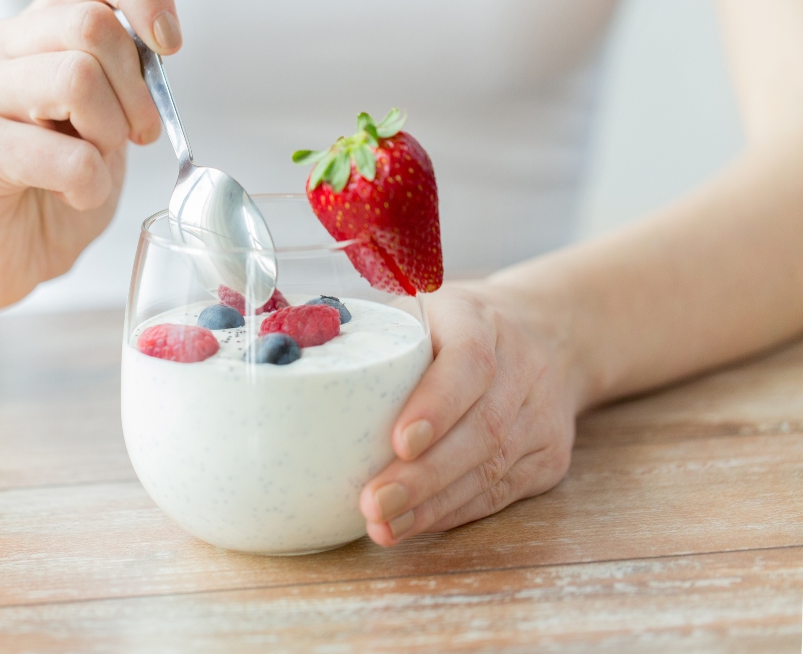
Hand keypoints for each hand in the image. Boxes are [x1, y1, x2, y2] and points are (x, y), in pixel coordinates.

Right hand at [0, 0, 179, 312]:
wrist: (1, 255)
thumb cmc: (55, 184)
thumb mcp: (113, 111)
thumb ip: (130, 48)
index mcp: (41, 27)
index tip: (169, 44)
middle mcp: (1, 46)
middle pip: (93, 24)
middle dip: (136, 90)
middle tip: (132, 136)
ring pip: (77, 76)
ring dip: (109, 136)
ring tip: (94, 164)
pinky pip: (64, 154)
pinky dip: (89, 185)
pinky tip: (74, 194)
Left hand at [359, 282, 583, 544]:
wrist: (550, 334)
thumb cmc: (456, 325)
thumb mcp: (419, 306)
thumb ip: (366, 330)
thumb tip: (283, 349)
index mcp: (479, 320)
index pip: (469, 362)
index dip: (437, 404)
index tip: (400, 442)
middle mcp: (521, 365)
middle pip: (481, 428)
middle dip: (424, 475)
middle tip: (374, 503)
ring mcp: (541, 414)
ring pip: (492, 468)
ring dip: (434, 505)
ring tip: (384, 525)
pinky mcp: (549, 455)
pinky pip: (501, 492)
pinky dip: (454, 512)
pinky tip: (416, 524)